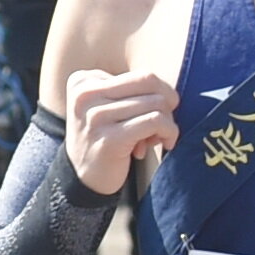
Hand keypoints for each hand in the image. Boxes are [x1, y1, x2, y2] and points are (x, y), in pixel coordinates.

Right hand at [59, 65, 178, 196]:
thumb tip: (171, 94)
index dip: (157, 95)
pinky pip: (155, 121)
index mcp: (83, 81)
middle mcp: (85, 96)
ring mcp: (95, 117)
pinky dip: (170, 132)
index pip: (141, 76)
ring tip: (156, 138)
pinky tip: (165, 143)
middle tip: (161, 125)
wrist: (84, 179)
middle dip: (166, 105)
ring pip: (157, 103)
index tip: (148, 117)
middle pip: (150, 84)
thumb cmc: (104, 138)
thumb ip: (131, 91)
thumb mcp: (108, 106)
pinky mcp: (110, 139)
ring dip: (167, 123)